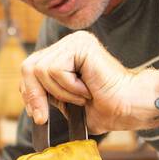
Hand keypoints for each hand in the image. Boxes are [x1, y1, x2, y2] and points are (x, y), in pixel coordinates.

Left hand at [20, 30, 158, 133]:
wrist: (129, 107)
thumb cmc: (108, 107)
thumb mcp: (68, 105)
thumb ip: (49, 97)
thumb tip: (31, 105)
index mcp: (65, 55)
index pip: (31, 68)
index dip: (29, 93)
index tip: (38, 116)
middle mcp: (69, 44)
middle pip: (29, 66)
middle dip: (34, 95)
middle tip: (42, 118)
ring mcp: (75, 41)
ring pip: (41, 69)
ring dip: (60, 92)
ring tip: (82, 96)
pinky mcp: (81, 44)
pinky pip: (56, 69)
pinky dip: (68, 87)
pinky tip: (87, 89)